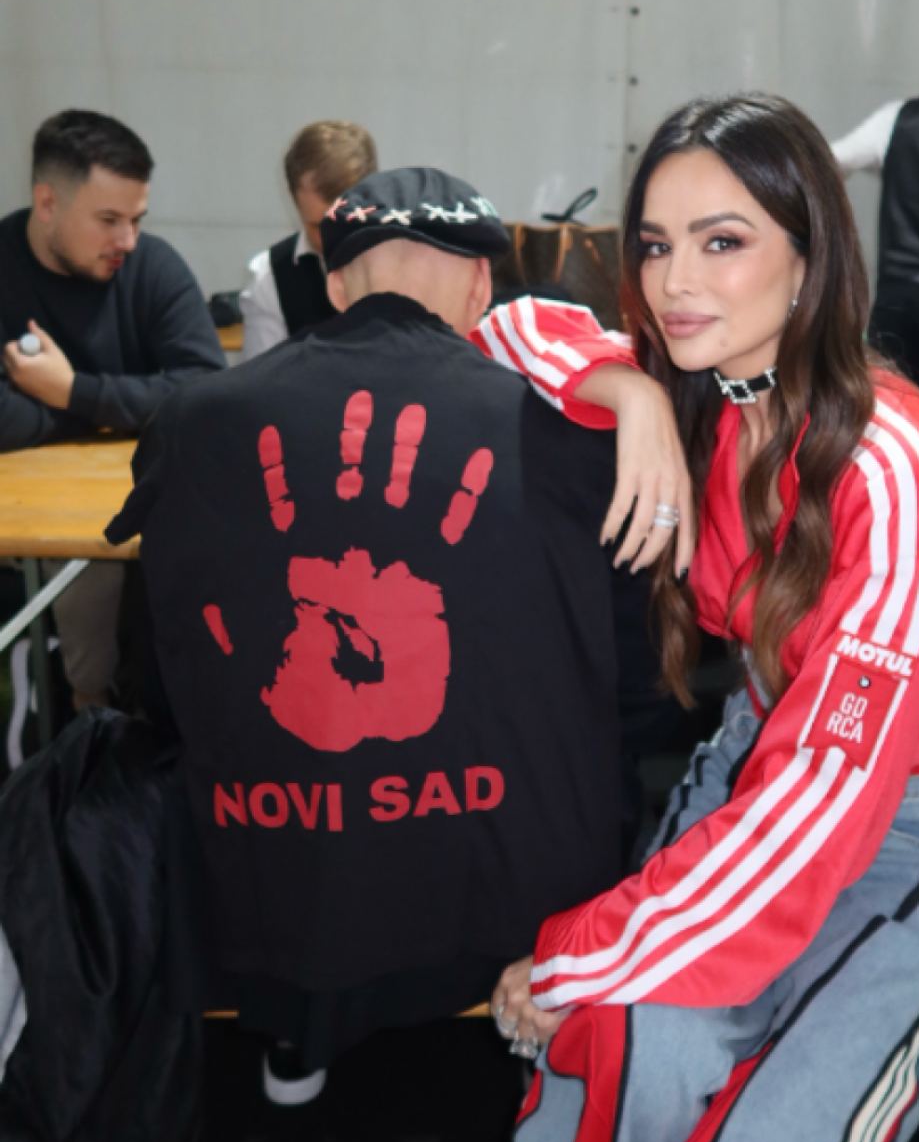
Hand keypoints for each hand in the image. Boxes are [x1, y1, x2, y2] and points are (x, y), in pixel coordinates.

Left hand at [2, 320, 74, 408]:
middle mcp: (15, 374)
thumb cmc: (60, 371)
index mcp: (21, 364)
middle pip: (5, 358)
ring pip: (9, 367)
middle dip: (14, 352)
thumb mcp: (52, 350)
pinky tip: (33, 372)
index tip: (29, 346)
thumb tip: (30, 322)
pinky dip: (19, 371)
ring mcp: (18, 383)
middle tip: (29, 353)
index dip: (17, 343)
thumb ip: (40, 336)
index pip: (8, 348)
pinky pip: (14, 376)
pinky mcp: (22, 389)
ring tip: (32, 363)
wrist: (68, 393)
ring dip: (16, 362)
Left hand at [204, 390, 491, 752]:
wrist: (379, 748)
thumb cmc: (317, 713)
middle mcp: (352, 562)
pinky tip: (482, 458)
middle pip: (350, 489)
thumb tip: (212, 603)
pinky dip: (467, 497)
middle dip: (353, 444)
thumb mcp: (260, 678)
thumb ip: (238, 639)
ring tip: (416, 411)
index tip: (271, 426)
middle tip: (357, 393)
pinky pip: (453, 534)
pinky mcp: (436, 585)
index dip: (277, 471)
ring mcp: (396, 570)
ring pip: (402, 500)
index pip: (289, 511)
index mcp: (308, 576)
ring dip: (408, 458)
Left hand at [490, 955, 568, 1054]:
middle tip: (523, 1027)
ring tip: (542, 1028)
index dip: (502, 1014)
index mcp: (507, 982)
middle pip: (505, 1025)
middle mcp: (513, 1000)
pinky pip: (541, 1038)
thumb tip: (520, 996)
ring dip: (531, 1033)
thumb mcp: (529, 965)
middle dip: (514, 1028)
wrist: (572, 967)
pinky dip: (546, 1036)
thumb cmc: (552, 961)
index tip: (508, 1017)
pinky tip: (553, 1028)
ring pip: (523, 1034)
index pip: (495, 1006)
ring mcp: (527, 1014)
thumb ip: (520, 981)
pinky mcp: (544, 1025)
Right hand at [573, 364, 692, 575]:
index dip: (684, 553)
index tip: (677, 575)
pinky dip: (611, 526)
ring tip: (618, 559)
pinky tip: (604, 537)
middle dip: (648, 556)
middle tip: (634, 568)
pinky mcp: (630, 471)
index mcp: (684, 485)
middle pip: (662, 532)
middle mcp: (671, 485)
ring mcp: (651, 479)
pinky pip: (621, 508)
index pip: (687, 526)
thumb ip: (673, 489)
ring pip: (641, 525)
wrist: (645, 403)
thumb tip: (665, 517)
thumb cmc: (659, 435)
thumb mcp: (674, 463)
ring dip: (628, 547)